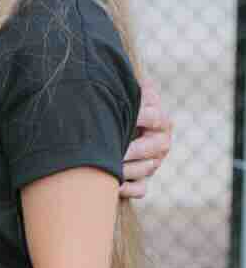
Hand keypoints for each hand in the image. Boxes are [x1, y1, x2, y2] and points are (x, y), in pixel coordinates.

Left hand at [121, 79, 171, 198]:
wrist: (119, 125)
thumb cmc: (120, 107)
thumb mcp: (127, 95)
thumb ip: (128, 88)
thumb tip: (118, 78)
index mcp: (160, 119)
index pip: (153, 117)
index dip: (138, 117)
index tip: (123, 118)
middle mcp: (162, 141)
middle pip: (153, 148)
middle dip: (131, 150)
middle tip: (112, 151)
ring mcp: (155, 161)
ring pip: (146, 168)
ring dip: (126, 170)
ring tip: (106, 166)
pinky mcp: (145, 179)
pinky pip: (141, 189)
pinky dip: (128, 189)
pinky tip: (113, 185)